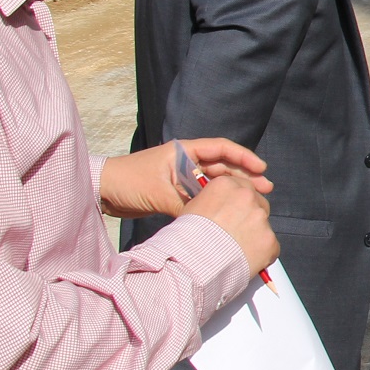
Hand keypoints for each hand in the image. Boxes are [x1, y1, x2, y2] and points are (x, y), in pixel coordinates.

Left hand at [98, 138, 271, 218]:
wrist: (103, 191)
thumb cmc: (128, 181)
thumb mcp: (158, 193)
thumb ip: (184, 206)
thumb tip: (207, 221)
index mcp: (183, 152)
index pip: (220, 149)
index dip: (242, 157)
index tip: (260, 168)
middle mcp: (186, 162)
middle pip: (222, 166)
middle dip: (245, 176)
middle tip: (265, 188)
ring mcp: (182, 178)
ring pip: (215, 182)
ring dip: (233, 190)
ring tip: (255, 199)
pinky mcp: (176, 193)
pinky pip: (203, 196)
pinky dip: (217, 201)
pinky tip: (229, 210)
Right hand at [179, 173, 278, 273]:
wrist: (193, 263)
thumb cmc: (187, 238)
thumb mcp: (193, 208)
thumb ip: (213, 202)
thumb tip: (219, 208)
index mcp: (227, 185)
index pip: (243, 188)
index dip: (238, 204)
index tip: (234, 215)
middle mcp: (247, 197)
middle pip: (258, 204)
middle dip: (250, 218)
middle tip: (237, 234)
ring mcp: (260, 219)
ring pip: (264, 226)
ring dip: (255, 236)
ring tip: (236, 251)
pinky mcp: (270, 240)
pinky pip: (270, 247)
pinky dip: (262, 254)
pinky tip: (245, 261)